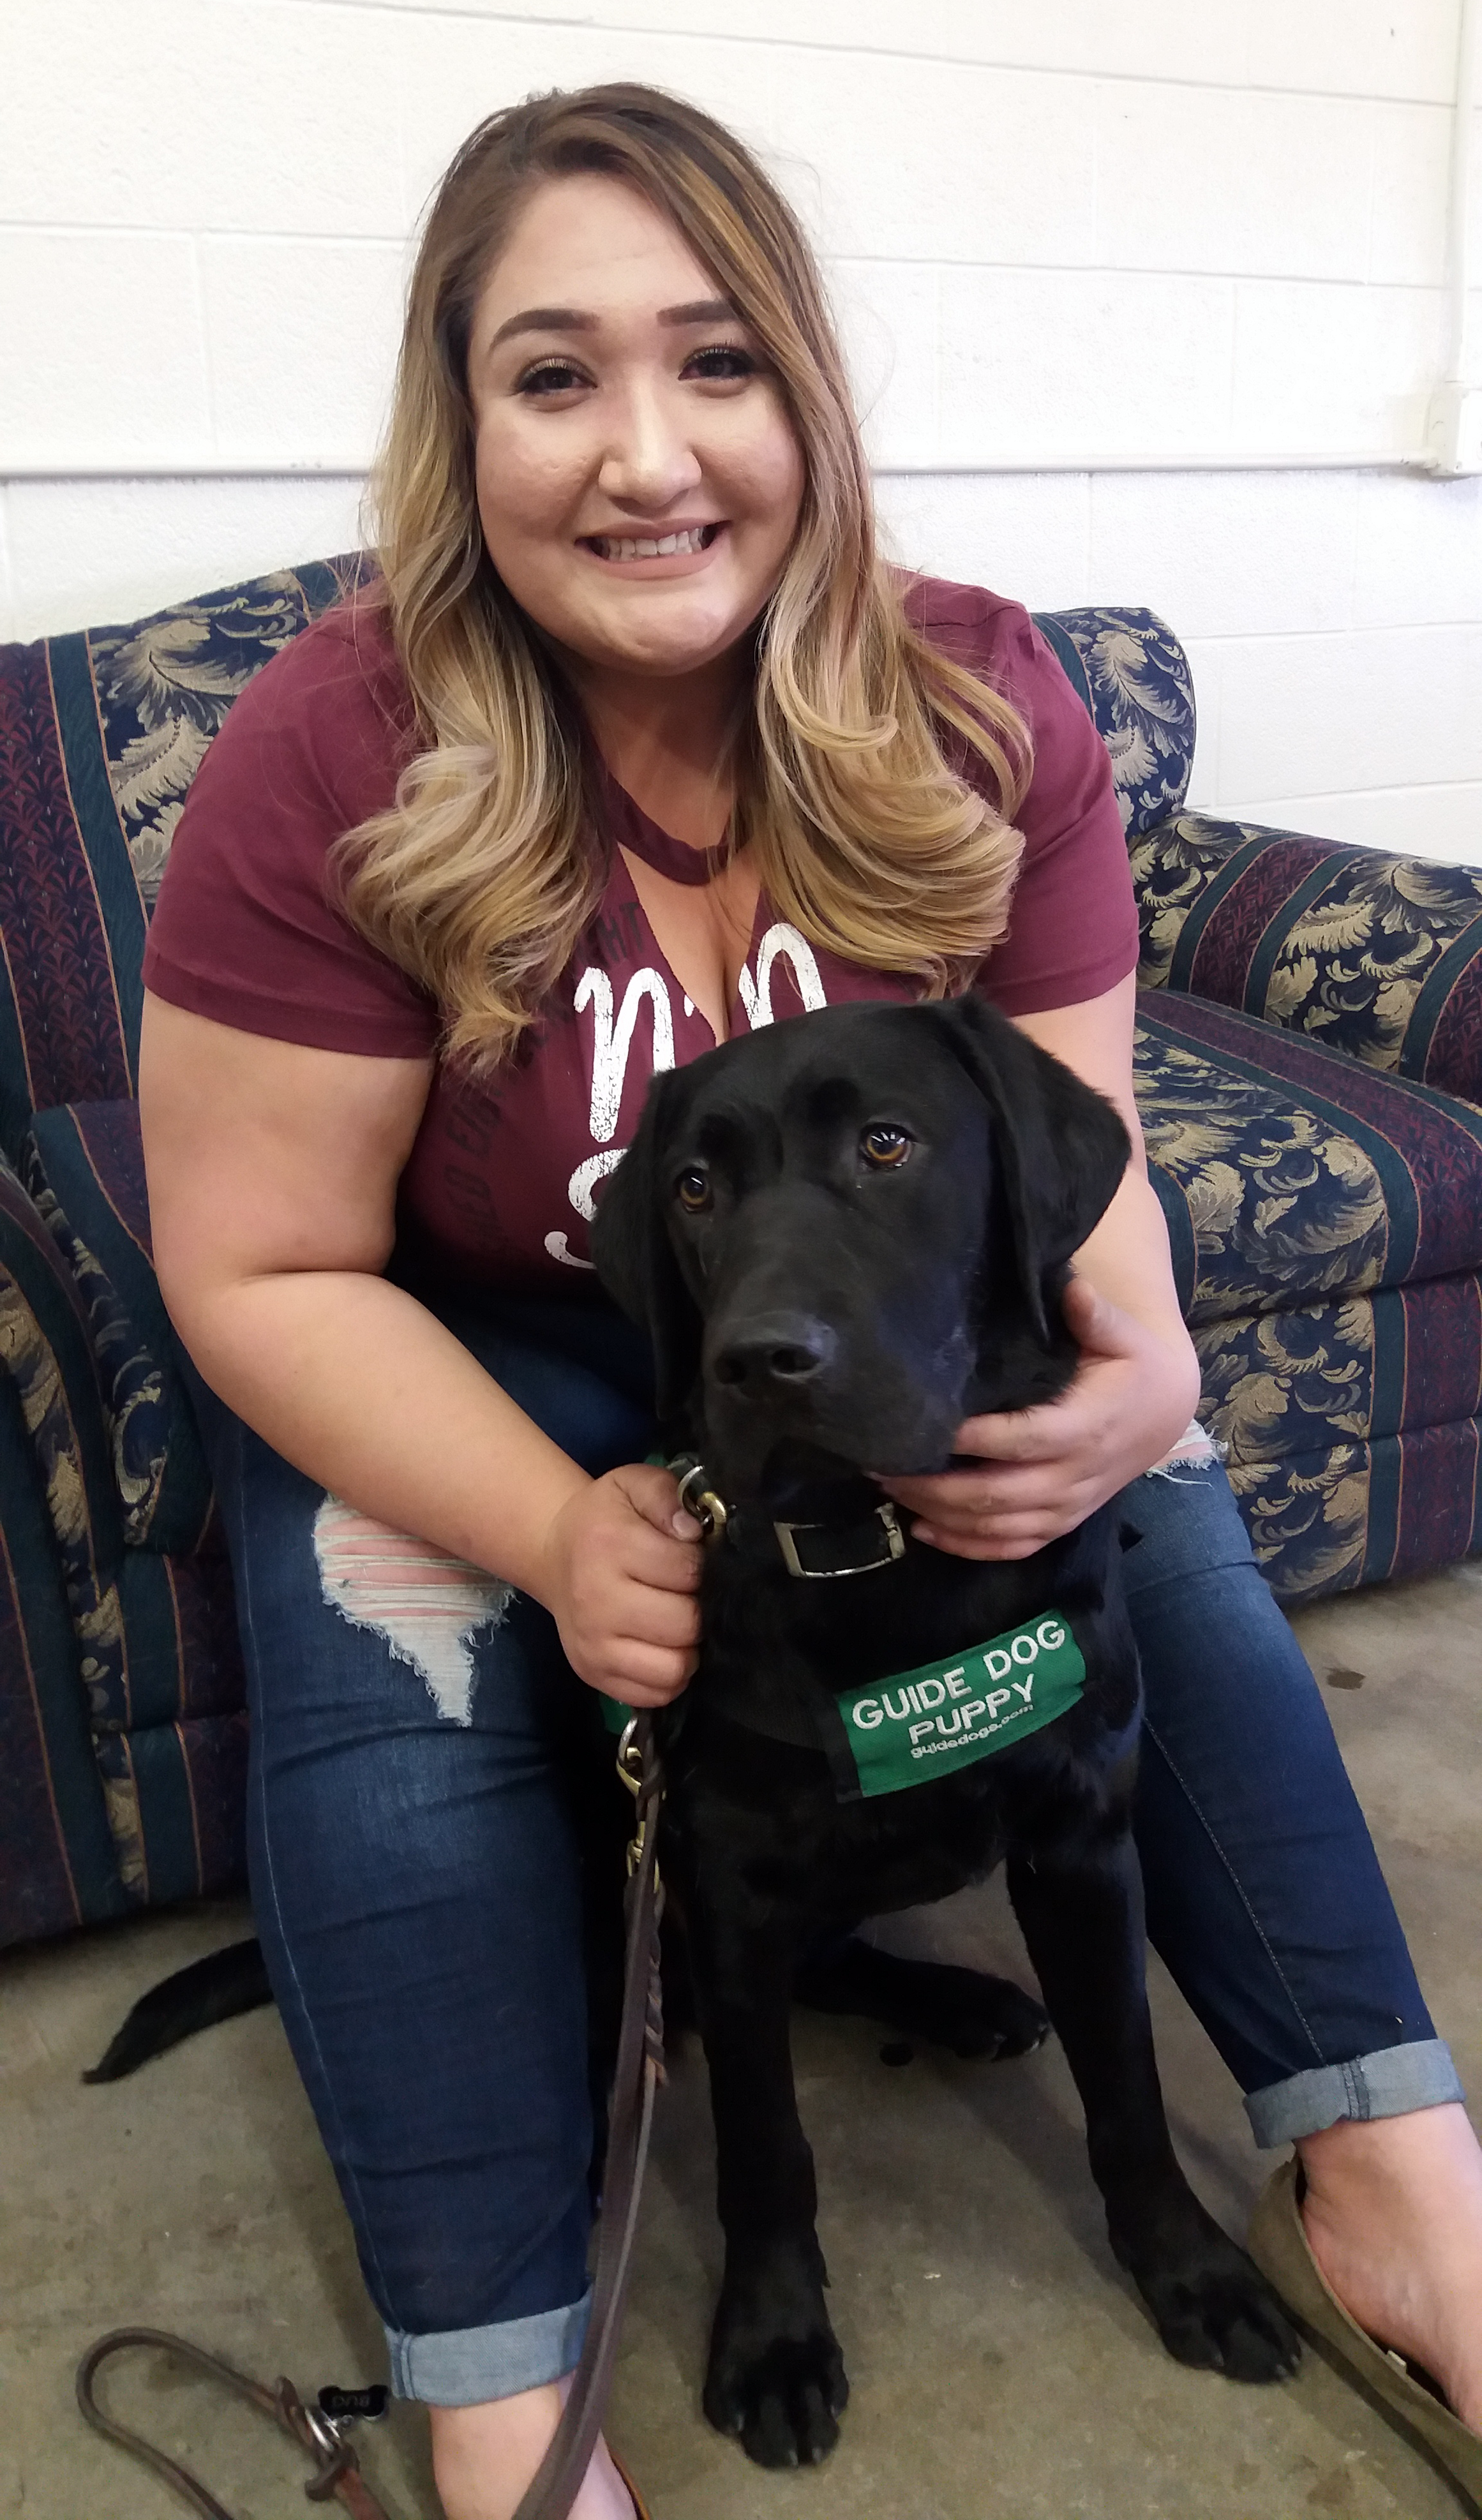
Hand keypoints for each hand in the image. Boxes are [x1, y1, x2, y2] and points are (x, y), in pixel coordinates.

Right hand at [541, 1464, 702, 1705]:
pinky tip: (665, 1647)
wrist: (554, 1554)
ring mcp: (592, 1646)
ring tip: (680, 1624)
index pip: (687, 1571)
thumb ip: (668, 1496)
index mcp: (609, 1546)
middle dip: (700, 1609)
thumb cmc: (604, 1519)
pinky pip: (655, 1694)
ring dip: (690, 1648)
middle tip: (690, 1595)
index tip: (692, 1561)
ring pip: (674, 1668)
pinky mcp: (593, 1675)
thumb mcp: (632, 1485)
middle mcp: (596, 1601)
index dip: (703, 1566)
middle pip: (685, 1624)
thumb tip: (694, 1531)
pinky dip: (671, 1675)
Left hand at [879, 1276, 1200, 1562]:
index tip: (924, 1425)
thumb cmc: (1134, 1368)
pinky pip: (1011, 1547)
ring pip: (996, 1526)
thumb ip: (1095, 1315)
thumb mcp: (1124, 1336)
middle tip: (881, 1464)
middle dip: (934, 1484)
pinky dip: (965, 1545)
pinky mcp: (1060, 1524)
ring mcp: (1066, 1508)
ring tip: (891, 1488)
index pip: (1020, 1440)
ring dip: (940, 1514)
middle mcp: (1073, 1477)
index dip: (970, 1438)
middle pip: (995, 1494)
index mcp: (1085, 1429)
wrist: (1163, 1415)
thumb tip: (1071, 1288)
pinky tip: (922, 1530)